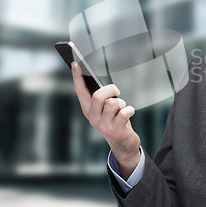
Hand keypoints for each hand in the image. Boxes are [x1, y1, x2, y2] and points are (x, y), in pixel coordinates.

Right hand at [71, 62, 140, 179]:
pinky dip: (130, 110)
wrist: (122, 143)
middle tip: (117, 92)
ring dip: (122, 102)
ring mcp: (103, 126)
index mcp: (87, 109)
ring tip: (122, 109)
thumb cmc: (114, 119)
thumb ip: (100, 96)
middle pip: (98, 96)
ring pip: (114, 103)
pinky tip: (129, 113)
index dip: (77, 77)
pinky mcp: (116, 131)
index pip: (80, 91)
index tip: (76, 63)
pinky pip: (125, 112)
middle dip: (110, 90)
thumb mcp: (104, 108)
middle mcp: (93, 118)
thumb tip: (95, 78)